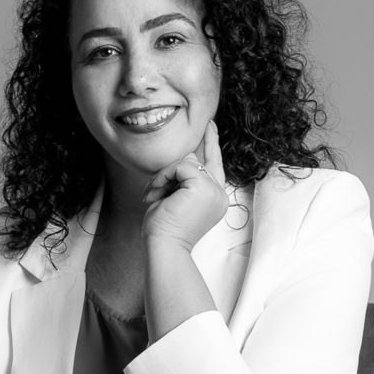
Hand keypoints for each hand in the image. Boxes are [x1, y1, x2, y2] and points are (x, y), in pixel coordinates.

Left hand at [140, 122, 228, 252]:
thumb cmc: (165, 230)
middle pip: (199, 161)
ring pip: (187, 162)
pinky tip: (157, 193)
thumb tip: (190, 156)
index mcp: (215, 199)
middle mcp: (219, 194)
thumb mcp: (176, 198)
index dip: (212, 144)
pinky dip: (163, 176)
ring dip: (164, 176)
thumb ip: (185, 178)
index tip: (210, 126)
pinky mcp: (203, 187)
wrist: (165, 248)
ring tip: (153, 196)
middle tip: (157, 188)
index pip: (215, 165)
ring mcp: (214, 190)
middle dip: (172, 171)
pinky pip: (180, 166)